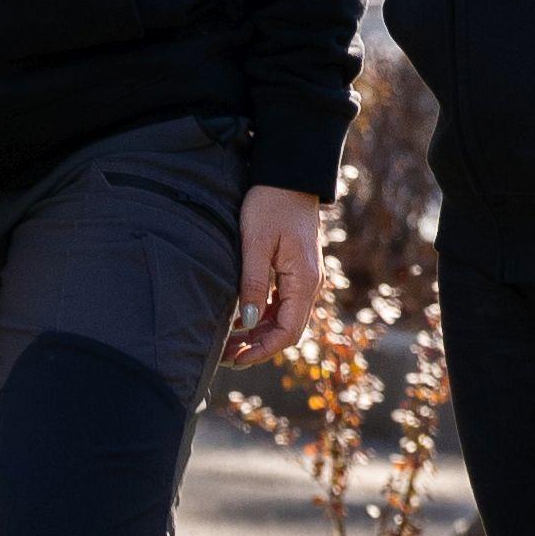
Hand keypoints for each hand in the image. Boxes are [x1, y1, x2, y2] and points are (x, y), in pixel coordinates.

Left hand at [225, 186, 329, 360]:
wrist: (289, 176)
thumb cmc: (270, 204)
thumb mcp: (256, 243)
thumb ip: (253, 283)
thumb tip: (248, 322)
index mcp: (304, 281)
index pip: (288, 332)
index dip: (262, 350)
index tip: (236, 359)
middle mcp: (309, 284)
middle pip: (286, 330)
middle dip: (257, 347)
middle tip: (225, 356)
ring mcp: (304, 278)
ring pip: (283, 318)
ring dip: (258, 333)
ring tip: (228, 342)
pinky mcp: (296, 270)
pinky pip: (281, 303)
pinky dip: (262, 315)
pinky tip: (239, 319)